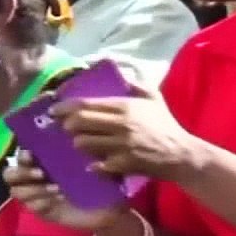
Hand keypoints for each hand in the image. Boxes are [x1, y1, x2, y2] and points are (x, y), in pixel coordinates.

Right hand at [5, 149, 128, 231]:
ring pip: (16, 191)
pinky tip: (57, 200)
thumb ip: (81, 150)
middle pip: (10, 173)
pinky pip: (30, 206)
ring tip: (56, 188)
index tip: (33, 155)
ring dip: (33, 189)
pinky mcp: (42, 210)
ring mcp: (37, 194)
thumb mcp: (95, 162)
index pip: (23, 154)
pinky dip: (41, 202)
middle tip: (42, 173)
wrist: (111, 208)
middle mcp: (35, 176)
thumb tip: (74, 137)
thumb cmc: (102, 181)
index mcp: (45, 160)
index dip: (23, 154)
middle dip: (22, 172)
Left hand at [52, 84, 202, 181]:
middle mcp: (120, 124)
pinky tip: (94, 163)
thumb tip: (120, 71)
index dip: (65, 107)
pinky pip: (96, 164)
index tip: (54, 110)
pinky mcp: (123, 164)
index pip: (86, 104)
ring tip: (81, 143)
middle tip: (65, 127)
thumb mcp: (154, 98)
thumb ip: (136, 83)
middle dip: (67, 125)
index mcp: (124, 106)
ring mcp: (121, 145)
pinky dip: (92, 164)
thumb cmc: (165, 125)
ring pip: (83, 143)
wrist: (182, 154)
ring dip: (78, 143)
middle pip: (79, 123)